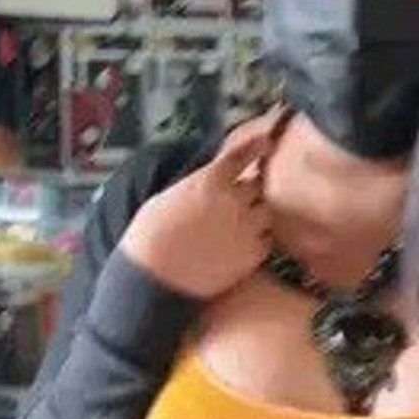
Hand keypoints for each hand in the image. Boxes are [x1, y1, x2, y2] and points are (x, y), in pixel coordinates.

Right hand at [121, 110, 279, 298]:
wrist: (155, 276)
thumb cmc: (151, 236)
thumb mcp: (169, 195)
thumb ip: (198, 184)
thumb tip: (208, 182)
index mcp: (211, 180)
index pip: (244, 154)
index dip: (257, 146)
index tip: (266, 142)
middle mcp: (235, 200)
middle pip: (257, 186)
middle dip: (248, 192)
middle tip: (234, 203)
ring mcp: (247, 229)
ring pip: (265, 213)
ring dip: (256, 215)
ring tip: (237, 227)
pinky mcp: (252, 256)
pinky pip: (266, 241)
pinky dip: (258, 240)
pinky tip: (241, 246)